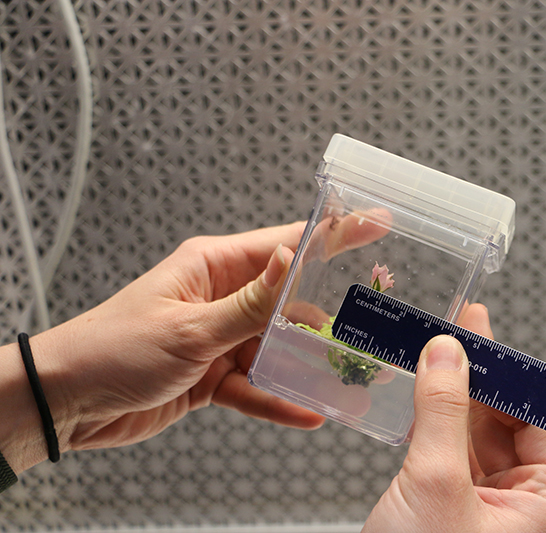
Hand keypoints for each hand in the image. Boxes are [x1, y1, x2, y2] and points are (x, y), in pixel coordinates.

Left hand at [3, 215, 389, 472]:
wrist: (67, 401)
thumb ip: (248, 303)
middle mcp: (223, 298)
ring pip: (278, 348)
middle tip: (367, 330)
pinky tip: (307, 414)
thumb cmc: (114, 348)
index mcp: (215, 266)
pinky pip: (257, 386)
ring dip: (305, 366)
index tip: (376, 222)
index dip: (334, 234)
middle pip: (290, 303)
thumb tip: (291, 259)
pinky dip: (278, 399)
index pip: (286, 245)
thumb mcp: (189, 327)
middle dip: (326, 319)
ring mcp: (221, 337)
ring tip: (343, 382)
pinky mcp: (214, 375)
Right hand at [363, 305, 545, 532]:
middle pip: (509, 423)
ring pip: (480, 438)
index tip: (483, 330)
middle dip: (480, 377)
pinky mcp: (459, 515)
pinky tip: (429, 396)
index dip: (508, 369)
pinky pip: (457, 459)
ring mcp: (493, 513)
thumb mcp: (434, 486)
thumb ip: (442, 413)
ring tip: (439, 354)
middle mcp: (529, 509)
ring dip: (457, 399)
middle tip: (457, 330)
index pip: (537, 417)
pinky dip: (440, 427)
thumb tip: (448, 354)